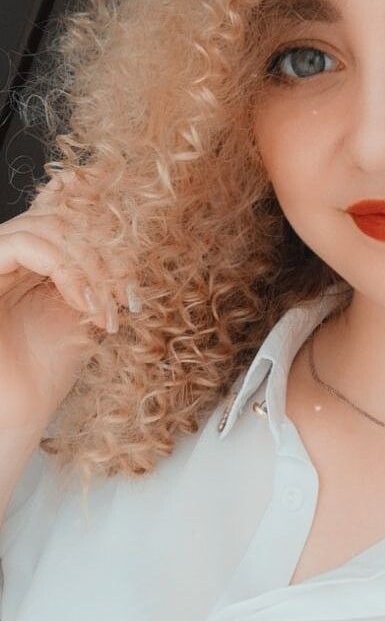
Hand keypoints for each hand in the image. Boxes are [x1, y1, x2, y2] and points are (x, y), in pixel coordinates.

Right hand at [0, 174, 134, 437]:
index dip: (111, 239)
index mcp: (38, 254)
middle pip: (68, 217)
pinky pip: (25, 245)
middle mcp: (13, 249)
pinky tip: (84, 304)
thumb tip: (136, 244)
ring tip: (106, 309)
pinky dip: (66, 270)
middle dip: (108, 256)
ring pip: (50, 226)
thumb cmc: (51, 364)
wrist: (20, 407)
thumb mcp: (89, 306)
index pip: (74, 213)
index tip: (132, 286)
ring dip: (92, 266)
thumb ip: (103, 271)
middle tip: (126, 298)